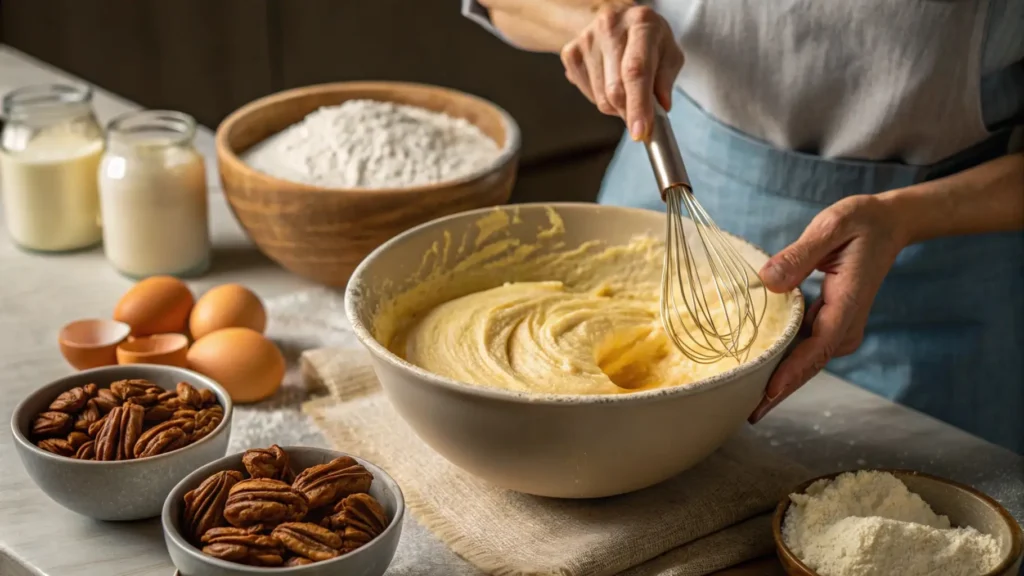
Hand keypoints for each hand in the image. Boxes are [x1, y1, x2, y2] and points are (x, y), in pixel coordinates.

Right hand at [559, 3, 683, 140]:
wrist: (618, 19)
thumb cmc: (648, 39)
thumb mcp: (669, 53)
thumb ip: (666, 81)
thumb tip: (660, 109)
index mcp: (641, 23)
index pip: (636, 70)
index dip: (638, 104)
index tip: (639, 131)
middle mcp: (610, 26)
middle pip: (615, 89)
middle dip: (630, 112)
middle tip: (641, 116)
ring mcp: (586, 39)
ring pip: (601, 98)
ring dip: (617, 107)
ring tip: (627, 90)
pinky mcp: (570, 53)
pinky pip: (588, 95)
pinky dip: (602, 99)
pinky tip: (610, 82)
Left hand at [748, 195, 908, 422]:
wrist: (889, 224)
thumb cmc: (861, 223)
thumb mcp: (832, 226)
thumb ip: (800, 255)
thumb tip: (768, 281)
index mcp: (847, 304)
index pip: (817, 347)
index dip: (793, 373)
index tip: (769, 393)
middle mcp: (845, 325)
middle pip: (808, 365)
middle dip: (779, 390)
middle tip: (747, 414)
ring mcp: (838, 327)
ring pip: (804, 361)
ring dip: (778, 380)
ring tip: (744, 401)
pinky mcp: (829, 323)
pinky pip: (803, 348)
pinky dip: (782, 361)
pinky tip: (756, 371)